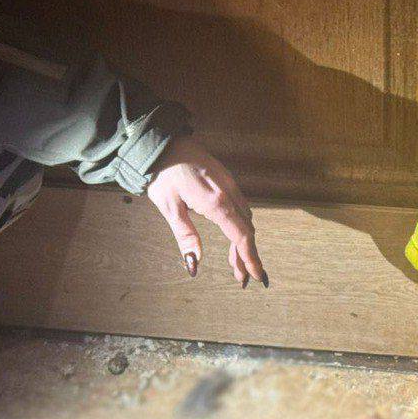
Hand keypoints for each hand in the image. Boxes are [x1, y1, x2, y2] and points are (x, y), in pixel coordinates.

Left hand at [145, 136, 266, 286]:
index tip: (255, 276)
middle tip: (241, 276)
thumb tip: (194, 264)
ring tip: (236, 261)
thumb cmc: (162, 173)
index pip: (241, 236)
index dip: (250, 258)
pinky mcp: (226, 179)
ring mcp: (229, 184)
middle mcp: (228, 192)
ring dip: (243, 241)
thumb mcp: (168, 207)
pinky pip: (240, 206)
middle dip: (246, 255)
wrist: (163, 141)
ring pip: (245, 218)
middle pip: (246, 229)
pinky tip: (232, 234)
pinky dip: (240, 225)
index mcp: (215, 202)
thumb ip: (185, 236)